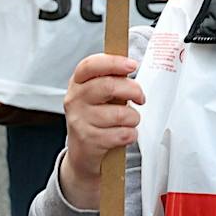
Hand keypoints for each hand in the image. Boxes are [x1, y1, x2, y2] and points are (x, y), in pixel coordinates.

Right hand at [61, 53, 142, 208]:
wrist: (83, 153)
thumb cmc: (97, 117)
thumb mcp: (98, 94)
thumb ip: (111, 78)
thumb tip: (129, 65)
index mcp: (78, 83)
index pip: (90, 65)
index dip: (113, 62)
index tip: (132, 65)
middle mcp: (75, 100)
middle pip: (108, 86)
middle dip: (133, 90)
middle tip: (140, 97)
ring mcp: (79, 121)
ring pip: (120, 113)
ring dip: (133, 117)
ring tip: (129, 120)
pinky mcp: (89, 141)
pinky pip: (121, 134)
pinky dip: (131, 134)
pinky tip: (125, 134)